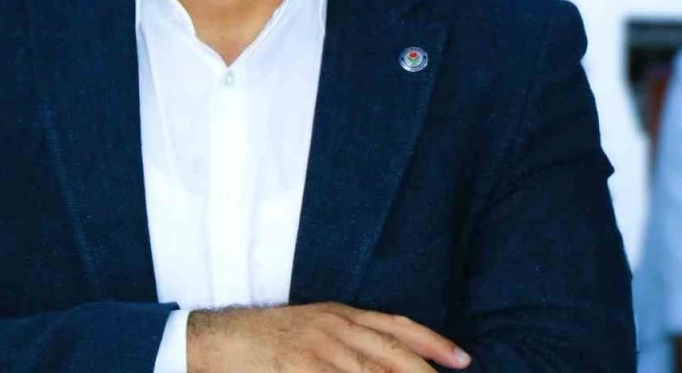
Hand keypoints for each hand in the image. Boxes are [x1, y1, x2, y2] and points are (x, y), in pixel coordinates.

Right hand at [186, 302, 471, 371]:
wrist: (218, 340)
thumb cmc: (266, 338)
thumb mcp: (312, 325)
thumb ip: (349, 338)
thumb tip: (387, 360)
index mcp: (339, 314)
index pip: (396, 327)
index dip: (433, 343)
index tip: (463, 360)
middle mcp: (334, 328)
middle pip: (393, 355)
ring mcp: (318, 352)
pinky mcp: (301, 370)